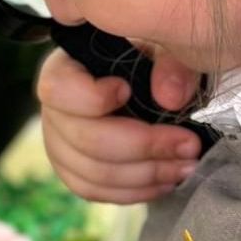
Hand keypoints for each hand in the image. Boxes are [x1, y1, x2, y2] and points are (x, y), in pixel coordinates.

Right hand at [37, 46, 201, 203]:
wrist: (141, 86)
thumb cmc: (145, 64)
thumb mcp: (160, 49)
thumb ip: (171, 64)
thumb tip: (171, 98)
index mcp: (64, 69)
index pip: (59, 90)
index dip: (93, 98)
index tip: (128, 91)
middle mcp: (53, 109)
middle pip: (85, 139)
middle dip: (143, 146)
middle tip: (188, 145)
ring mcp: (57, 143)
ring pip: (92, 172)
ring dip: (144, 174)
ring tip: (184, 167)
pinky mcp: (70, 170)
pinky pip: (92, 191)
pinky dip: (131, 192)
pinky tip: (164, 182)